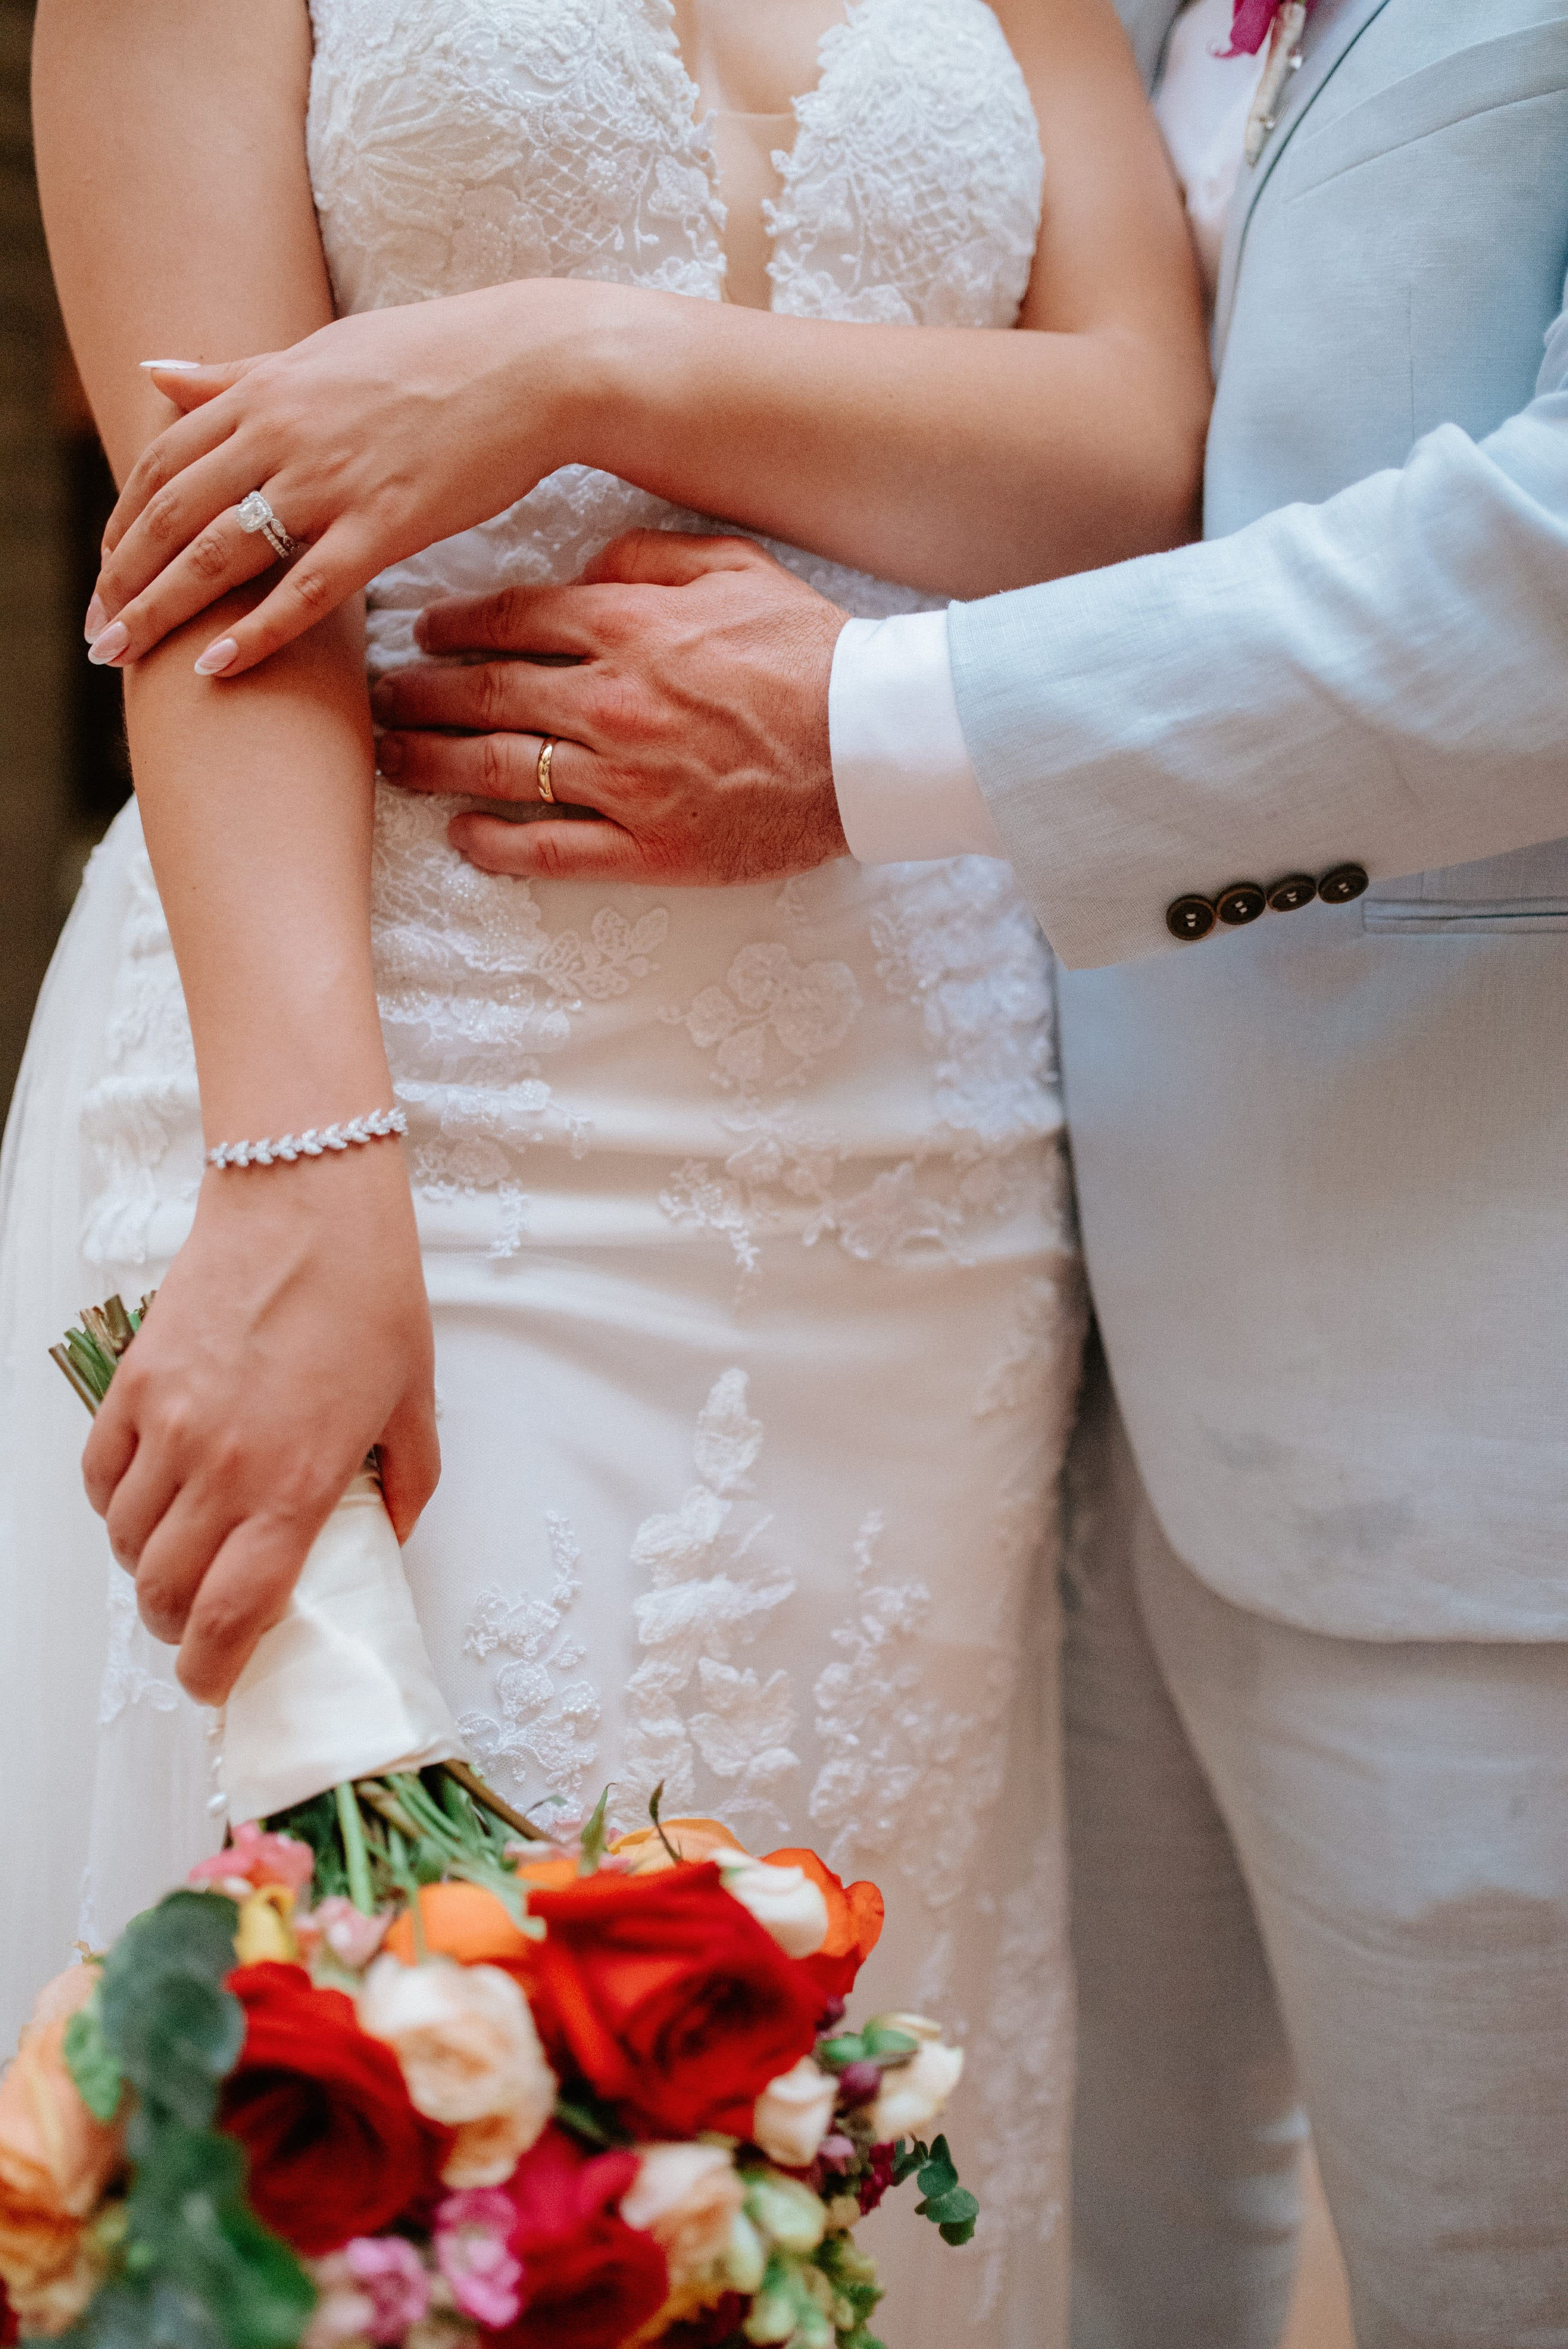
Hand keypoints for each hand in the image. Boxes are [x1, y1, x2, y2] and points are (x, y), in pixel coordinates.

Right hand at [82, 1143, 438, 1702]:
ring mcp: (170, 1424)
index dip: (214, 1669)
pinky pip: (100, 1475)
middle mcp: (224, 1466)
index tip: (217, 1682)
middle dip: (180, 1628)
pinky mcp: (135, 1383)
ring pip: (127, 1541)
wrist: (308, 1201)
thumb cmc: (369, 1293)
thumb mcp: (415, 1402)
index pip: (232, 1613)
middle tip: (204, 1623)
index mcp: (298, 1484)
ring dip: (147, 1568)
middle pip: (167, 1592)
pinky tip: (146, 1500)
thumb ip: (405, 1483)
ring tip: (180, 1557)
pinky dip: (114, 1505)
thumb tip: (390, 1536)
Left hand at [85, 278, 611, 678]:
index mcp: (263, 390)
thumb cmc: (433, 358)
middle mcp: (282, 432)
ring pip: (221, 554)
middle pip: (172, 513)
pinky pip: (303, 590)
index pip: (162, 462)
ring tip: (123, 655)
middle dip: (121, 578)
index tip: (104, 573)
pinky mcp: (385, 525)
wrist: (531, 366)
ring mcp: (331, 481)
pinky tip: (216, 668)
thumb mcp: (321, 353)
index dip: (122, 523)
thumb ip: (236, 373)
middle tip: (95, 635)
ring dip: (161, 610)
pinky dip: (254, 632)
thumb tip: (154, 371)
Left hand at [373, 530, 848, 886]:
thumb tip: (588, 559)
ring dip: (433, 764)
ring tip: (392, 761)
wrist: (873, 739)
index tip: (420, 631)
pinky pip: (550, 849)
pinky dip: (496, 846)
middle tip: (378, 698)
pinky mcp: (648, 845)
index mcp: (629, 626)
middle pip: (485, 693)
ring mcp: (625, 778)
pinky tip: (461, 837)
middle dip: (418, 694)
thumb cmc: (811, 650)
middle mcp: (611, 700)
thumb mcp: (736, 565)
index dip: (453, 625)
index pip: (513, 618)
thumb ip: (650, 553)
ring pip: (499, 769)